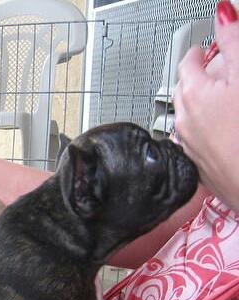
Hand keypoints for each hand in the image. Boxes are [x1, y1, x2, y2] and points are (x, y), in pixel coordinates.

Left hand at [174, 5, 238, 211]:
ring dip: (206, 102)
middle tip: (220, 69)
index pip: (187, 61)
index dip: (200, 49)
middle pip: (187, 87)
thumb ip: (233, 42)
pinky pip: (200, 137)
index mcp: (194, 94)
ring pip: (192, 114)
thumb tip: (223, 12)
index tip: (206, 46)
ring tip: (227, 98)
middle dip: (202, 75)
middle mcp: (184, 120)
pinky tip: (229, 129)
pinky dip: (210, 126)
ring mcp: (191, 145)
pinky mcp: (202, 166)